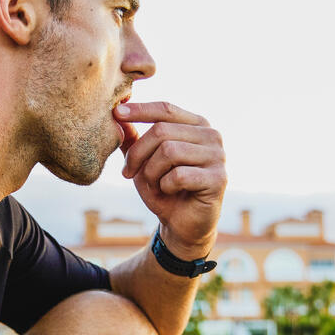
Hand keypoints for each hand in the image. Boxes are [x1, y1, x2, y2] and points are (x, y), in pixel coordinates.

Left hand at [114, 101, 226, 259]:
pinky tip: (170, 192)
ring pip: (169, 151)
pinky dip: (165, 186)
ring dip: (152, 173)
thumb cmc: (163, 189)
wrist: (182, 224)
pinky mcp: (218, 179)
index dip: (140, 110)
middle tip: (128, 173)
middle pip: (162, 131)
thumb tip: (118, 114)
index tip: (116, 112)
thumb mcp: (143, 163)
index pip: (165, 109)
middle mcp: (211, 135)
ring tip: (154, 185)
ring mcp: (218, 156)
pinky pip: (179, 175)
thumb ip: (133, 140)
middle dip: (137, 154)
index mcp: (196, 125)